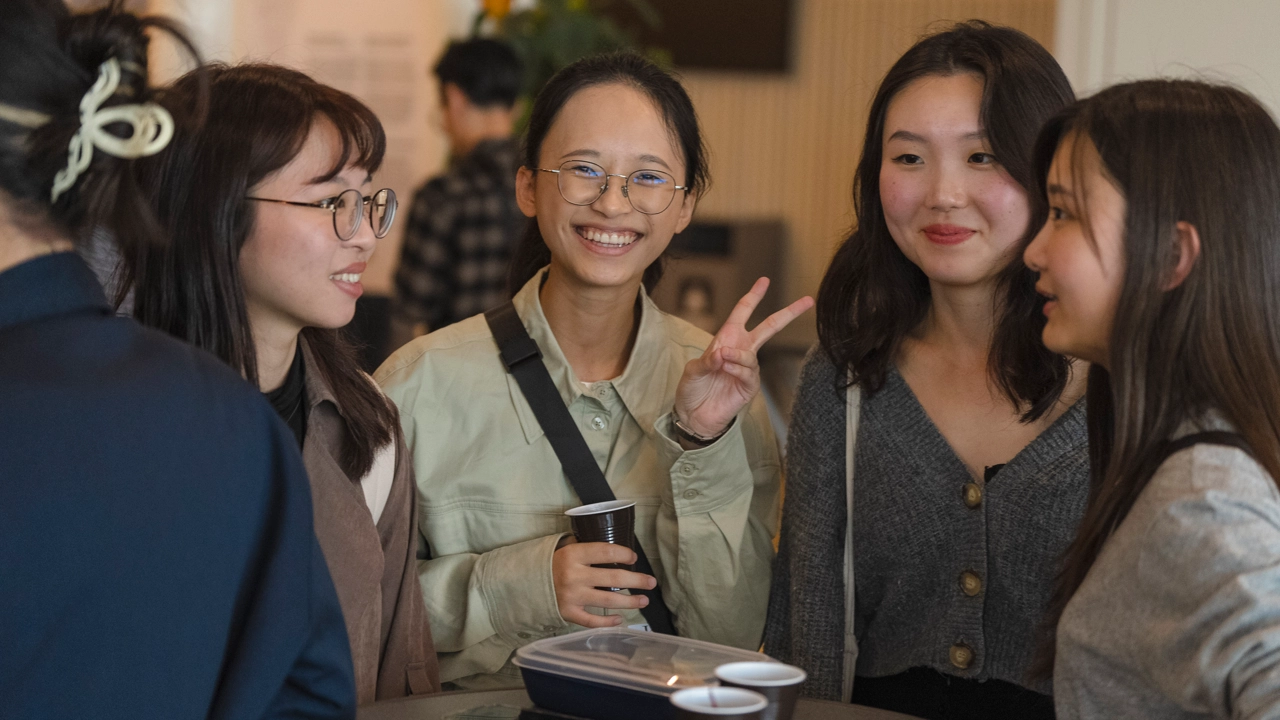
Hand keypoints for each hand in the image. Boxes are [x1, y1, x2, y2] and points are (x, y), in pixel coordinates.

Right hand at [552, 538, 655, 627]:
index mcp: (573, 555)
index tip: (634, 557)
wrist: (523, 583)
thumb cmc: (551, 563)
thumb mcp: (565, 548)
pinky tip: (620, 620)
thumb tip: (615, 550)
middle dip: (637, 580)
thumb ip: (586, 549)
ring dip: (629, 601)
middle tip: (651, 582)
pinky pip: (592, 621)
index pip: (606, 552)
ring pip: (608, 601)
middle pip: (614, 579)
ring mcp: (571, 597)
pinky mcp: (567, 613)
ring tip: (643, 600)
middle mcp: (574, 576)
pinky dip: (607, 622)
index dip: (624, 554)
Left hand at [674, 277, 814, 438]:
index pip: (743, 312)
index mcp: (727, 339)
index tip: (764, 281)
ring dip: (737, 355)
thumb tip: (723, 353)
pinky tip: (725, 369)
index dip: (753, 296)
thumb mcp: (694, 370)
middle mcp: (741, 350)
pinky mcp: (749, 386)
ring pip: (751, 355)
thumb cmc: (693, 389)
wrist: (694, 415)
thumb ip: (707, 360)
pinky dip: (737, 369)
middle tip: (807, 301)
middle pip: (769, 327)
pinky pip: (748, 373)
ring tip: (721, 359)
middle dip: (787, 313)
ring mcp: (747, 368)